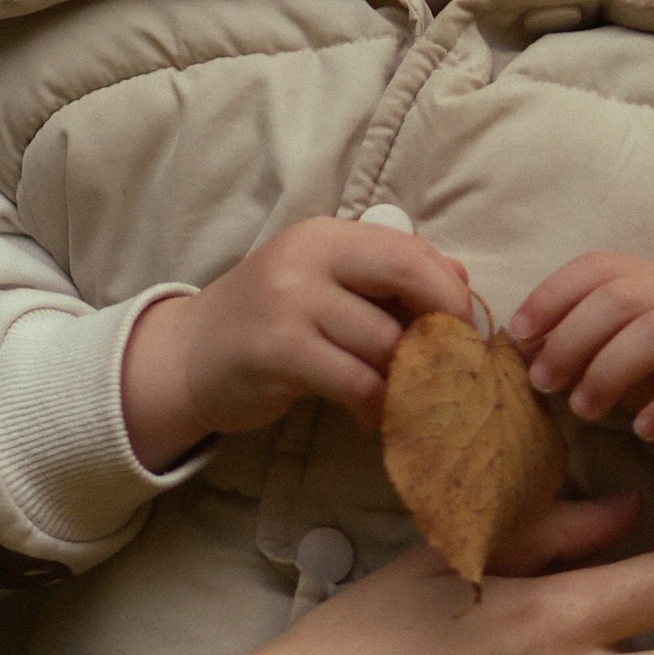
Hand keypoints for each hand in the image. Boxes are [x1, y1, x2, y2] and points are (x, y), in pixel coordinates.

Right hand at [121, 219, 472, 471]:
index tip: (466, 329)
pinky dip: (377, 406)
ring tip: (410, 399)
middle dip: (443, 325)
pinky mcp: (278, 352)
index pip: (408, 249)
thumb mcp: (323, 285)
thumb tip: (460, 278)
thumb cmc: (267, 322)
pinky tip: (373, 418)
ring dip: (411, 378)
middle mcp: (308, 258)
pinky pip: (355, 382)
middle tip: (455, 365)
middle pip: (405, 278)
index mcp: (326, 236)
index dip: (450, 290)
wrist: (187, 357)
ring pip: (385, 341)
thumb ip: (385, 277)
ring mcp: (289, 303)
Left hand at [511, 250, 653, 475]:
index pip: (600, 267)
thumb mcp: (627, 361)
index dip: (553, 294)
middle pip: (625, 296)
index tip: (518, 334)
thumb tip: (524, 350)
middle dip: (572, 339)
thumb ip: (584, 350)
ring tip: (584, 411)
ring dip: (611, 370)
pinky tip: (644, 431)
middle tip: (544, 384)